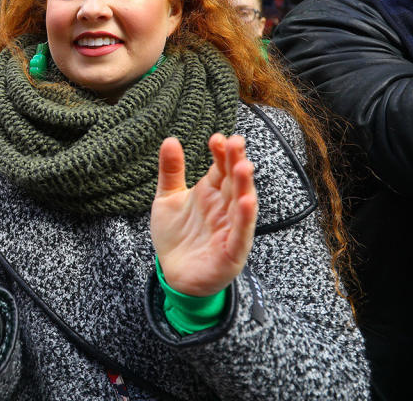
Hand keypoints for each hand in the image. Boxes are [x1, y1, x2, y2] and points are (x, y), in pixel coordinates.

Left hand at [150, 134, 257, 296]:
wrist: (172, 274)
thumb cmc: (176, 235)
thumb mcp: (167, 199)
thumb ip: (171, 171)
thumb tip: (170, 139)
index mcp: (210, 193)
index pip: (220, 169)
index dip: (220, 153)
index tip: (217, 138)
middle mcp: (224, 208)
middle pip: (234, 182)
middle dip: (236, 162)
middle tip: (236, 142)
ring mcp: (230, 229)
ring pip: (242, 205)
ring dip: (244, 186)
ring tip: (244, 166)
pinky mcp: (231, 252)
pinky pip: (241, 234)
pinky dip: (244, 219)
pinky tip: (246, 202)